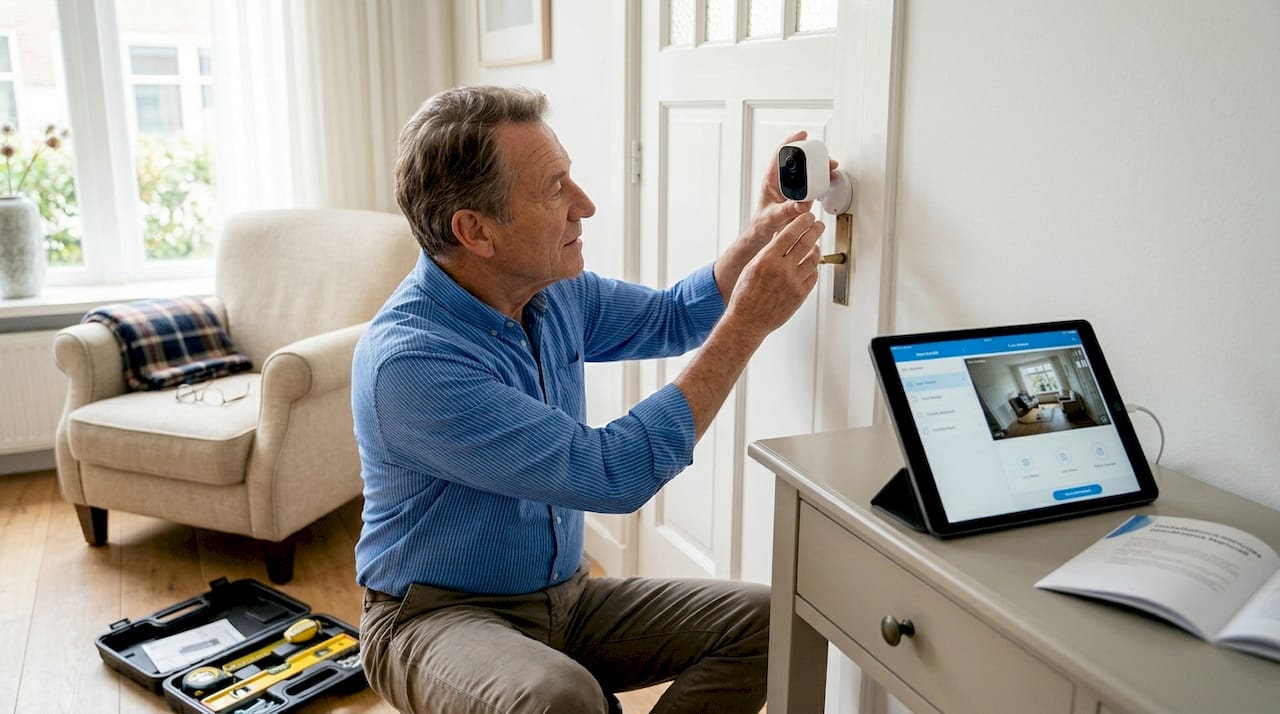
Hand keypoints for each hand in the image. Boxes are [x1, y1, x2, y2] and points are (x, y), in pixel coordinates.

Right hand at [725, 210, 824, 334]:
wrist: (747, 321)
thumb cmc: (745, 296)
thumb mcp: (751, 267)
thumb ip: (769, 252)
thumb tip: (782, 237)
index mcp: (767, 260)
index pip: (790, 234)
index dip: (802, 222)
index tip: (807, 216)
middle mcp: (782, 270)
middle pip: (806, 243)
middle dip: (815, 230)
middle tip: (818, 224)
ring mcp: (793, 283)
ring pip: (813, 260)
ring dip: (816, 249)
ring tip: (816, 244)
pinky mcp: (800, 296)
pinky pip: (813, 276)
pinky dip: (813, 268)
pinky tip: (812, 265)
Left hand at [745, 130, 840, 245]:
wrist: (765, 230)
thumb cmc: (764, 221)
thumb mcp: (774, 216)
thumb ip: (787, 210)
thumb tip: (802, 204)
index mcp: (771, 179)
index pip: (780, 155)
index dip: (791, 142)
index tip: (802, 135)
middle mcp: (782, 179)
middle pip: (797, 160)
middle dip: (811, 155)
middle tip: (824, 156)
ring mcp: (791, 186)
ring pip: (806, 170)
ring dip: (818, 167)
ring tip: (830, 167)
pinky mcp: (798, 193)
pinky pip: (810, 183)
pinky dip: (820, 180)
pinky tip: (828, 179)